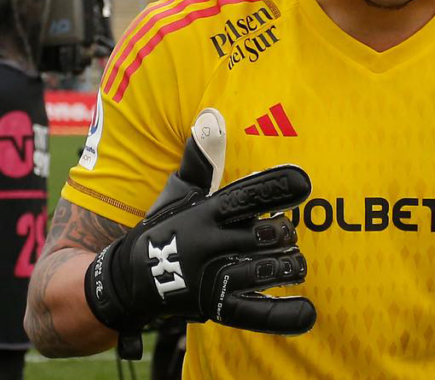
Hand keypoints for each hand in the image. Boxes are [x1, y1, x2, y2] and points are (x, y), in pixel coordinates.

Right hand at [84, 109, 315, 355]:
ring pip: (262, 271)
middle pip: (261, 236)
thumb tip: (209, 118)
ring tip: (296, 262)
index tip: (305, 182)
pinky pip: (254, 314)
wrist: (125, 282)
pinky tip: (308, 312)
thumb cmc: (162, 229)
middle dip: (282, 233)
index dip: (275, 188)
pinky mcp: (212, 308)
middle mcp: (206, 244)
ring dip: (287, 266)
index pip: (244, 196)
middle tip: (286, 233)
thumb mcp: (176, 192)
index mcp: (203, 212)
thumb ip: (199, 159)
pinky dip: (283, 315)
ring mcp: (210, 279)